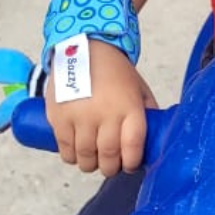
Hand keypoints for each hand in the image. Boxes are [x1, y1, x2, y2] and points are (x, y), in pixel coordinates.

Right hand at [45, 41, 157, 174]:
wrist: (85, 47)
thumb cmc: (115, 71)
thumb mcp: (139, 89)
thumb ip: (147, 113)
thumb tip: (155, 139)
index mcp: (129, 107)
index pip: (132, 147)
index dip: (131, 162)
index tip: (129, 164)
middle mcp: (105, 113)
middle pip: (108, 156)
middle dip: (110, 168)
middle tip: (110, 166)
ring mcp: (80, 116)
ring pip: (85, 157)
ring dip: (91, 165)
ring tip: (94, 161)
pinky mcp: (59, 117)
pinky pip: (65, 149)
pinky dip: (72, 158)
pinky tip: (77, 154)